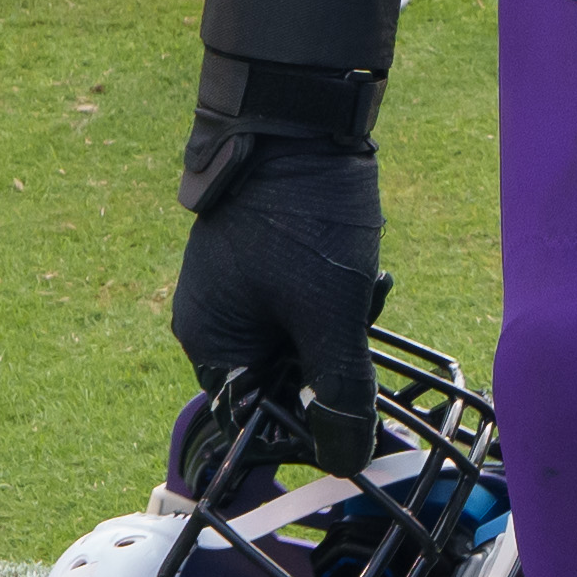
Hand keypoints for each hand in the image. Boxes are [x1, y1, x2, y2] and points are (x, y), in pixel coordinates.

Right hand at [173, 123, 384, 474]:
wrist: (300, 116)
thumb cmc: (304, 216)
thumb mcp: (331, 315)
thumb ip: (338, 393)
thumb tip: (346, 460)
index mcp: (210, 339)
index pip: (255, 413)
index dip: (306, 422)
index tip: (353, 418)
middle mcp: (214, 315)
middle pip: (286, 375)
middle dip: (334, 356)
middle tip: (361, 318)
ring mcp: (238, 282)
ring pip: (305, 334)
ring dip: (343, 319)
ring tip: (366, 281)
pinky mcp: (265, 253)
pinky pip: (306, 297)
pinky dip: (338, 291)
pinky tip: (364, 265)